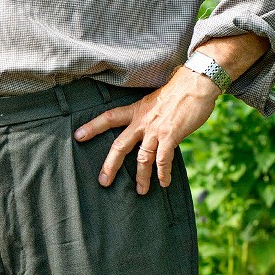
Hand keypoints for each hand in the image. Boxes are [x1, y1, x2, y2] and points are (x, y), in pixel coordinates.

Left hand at [73, 67, 219, 192]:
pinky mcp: (171, 136)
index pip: (109, 118)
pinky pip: (163, 160)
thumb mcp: (156, 99)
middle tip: (103, 181)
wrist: (196, 83)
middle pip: (120, 145)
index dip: (92, 127)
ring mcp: (156, 129)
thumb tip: (149, 128)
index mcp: (136, 110)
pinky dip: (163, 173)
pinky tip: (163, 183)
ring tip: (140, 191)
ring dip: (141, 177)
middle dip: (111, 165)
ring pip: (142, 158)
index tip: (78, 136)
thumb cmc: (180, 90)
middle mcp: (142, 121)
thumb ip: (149, 115)